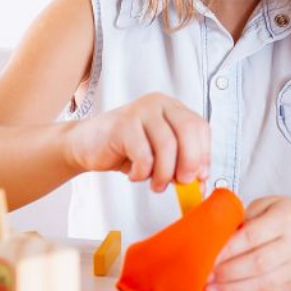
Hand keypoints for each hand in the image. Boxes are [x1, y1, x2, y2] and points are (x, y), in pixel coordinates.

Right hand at [64, 92, 209, 192]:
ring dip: (164, 173)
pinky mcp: (123, 124)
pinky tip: (134, 174)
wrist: (86, 145)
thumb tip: (200, 186)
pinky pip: (143, 154)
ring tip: (156, 184)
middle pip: (188, 131)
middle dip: (190, 162)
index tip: (199, 177)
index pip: (200, 127)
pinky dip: (142, 172)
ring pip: (167, 145)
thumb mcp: (160, 156)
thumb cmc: (126, 149)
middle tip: (183, 182)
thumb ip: (181, 165)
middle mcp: (160, 104)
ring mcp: (141, 111)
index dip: (203, 154)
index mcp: (173, 108)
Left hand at [205, 196, 290, 290]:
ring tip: (209, 290)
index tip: (206, 256)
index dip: (228, 250)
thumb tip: (217, 239)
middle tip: (203, 275)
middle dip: (226, 271)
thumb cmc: (289, 217)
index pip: (253, 236)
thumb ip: (244, 217)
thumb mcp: (269, 204)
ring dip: (231, 288)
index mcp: (286, 217)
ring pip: (262, 282)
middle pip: (257, 262)